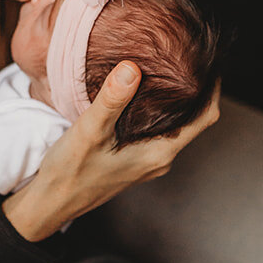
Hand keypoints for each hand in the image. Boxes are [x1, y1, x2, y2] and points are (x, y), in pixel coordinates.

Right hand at [3, 67, 221, 241]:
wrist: (50, 203)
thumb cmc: (70, 173)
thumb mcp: (89, 132)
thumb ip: (112, 100)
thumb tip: (132, 68)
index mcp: (159, 153)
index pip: (205, 118)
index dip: (213, 89)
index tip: (209, 62)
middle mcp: (159, 159)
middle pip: (192, 120)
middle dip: (194, 90)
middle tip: (188, 58)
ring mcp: (147, 162)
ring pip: (173, 125)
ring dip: (175, 101)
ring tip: (167, 70)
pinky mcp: (132, 161)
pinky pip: (155, 131)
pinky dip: (156, 111)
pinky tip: (140, 95)